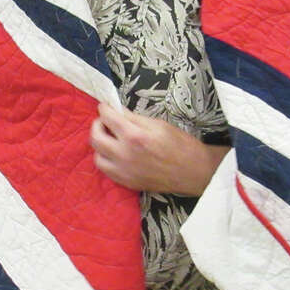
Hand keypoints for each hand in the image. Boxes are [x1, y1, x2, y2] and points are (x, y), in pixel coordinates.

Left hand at [90, 103, 227, 195]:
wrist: (194, 172)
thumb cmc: (181, 145)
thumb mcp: (159, 124)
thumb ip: (134, 118)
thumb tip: (117, 111)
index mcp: (134, 136)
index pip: (108, 118)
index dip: (104, 109)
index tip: (105, 106)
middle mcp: (125, 155)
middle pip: (95, 138)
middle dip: (97, 125)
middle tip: (105, 121)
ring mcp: (124, 172)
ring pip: (97, 157)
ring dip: (100, 145)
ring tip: (110, 139)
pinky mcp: (127, 182)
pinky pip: (106, 170)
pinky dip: (107, 160)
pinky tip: (115, 154)